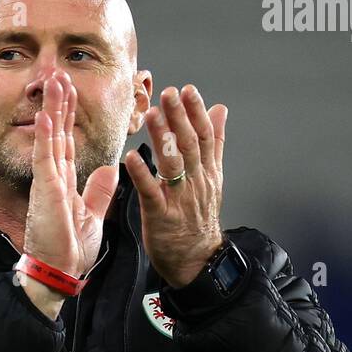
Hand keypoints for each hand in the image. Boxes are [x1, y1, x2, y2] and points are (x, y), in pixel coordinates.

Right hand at [23, 71, 119, 278]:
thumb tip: (109, 169)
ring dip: (52, 109)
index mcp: (64, 182)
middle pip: (57, 133)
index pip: (67, 141)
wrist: (60, 272)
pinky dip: (45, 137)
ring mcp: (47, 183)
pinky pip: (44, 159)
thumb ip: (99, 191)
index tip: (70, 91)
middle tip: (59, 75)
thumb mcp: (92, 215)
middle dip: (59, 103)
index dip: (69, 116)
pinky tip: (47, 117)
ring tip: (52, 82)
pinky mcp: (45, 192)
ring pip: (50, 138)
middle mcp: (53, 178)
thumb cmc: (70, 250)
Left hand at [124, 84, 226, 286]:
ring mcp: (178, 199)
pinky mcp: (161, 217)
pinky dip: (142, 174)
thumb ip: (214, 143)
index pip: (204, 136)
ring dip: (162, 138)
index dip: (196, 112)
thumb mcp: (213, 178)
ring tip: (152, 115)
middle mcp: (195, 182)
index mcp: (206, 172)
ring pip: (172, 164)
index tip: (188, 91)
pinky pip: (151, 193)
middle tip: (168, 94)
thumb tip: (219, 109)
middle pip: (189, 145)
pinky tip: (132, 157)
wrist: (199, 261)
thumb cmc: (199, 219)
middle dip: (179, 118)